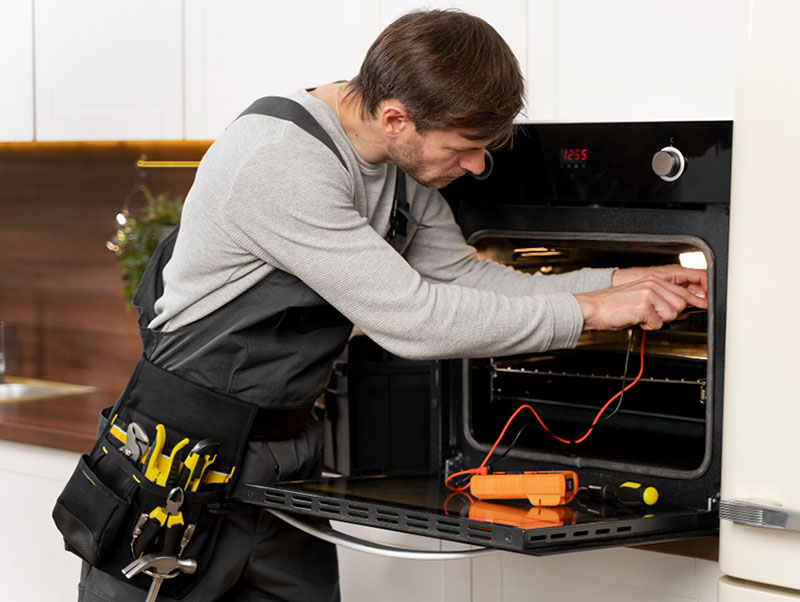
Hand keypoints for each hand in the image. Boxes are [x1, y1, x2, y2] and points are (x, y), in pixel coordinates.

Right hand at [575, 265, 707, 330]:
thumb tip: (682, 308)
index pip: (682, 291)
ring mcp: (648, 294)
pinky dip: (647, 326)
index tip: (705, 305)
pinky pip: (657, 324)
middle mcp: (652, 284)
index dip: (695, 301)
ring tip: (642, 316)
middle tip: (651, 315)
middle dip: (668, 315)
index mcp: (653, 280)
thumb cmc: (614, 306)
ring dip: (657, 321)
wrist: (593, 308)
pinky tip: (636, 320)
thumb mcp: (640, 296)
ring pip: (671, 314)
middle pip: (680, 305)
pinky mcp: (643, 306)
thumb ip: (661, 298)